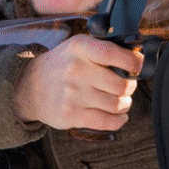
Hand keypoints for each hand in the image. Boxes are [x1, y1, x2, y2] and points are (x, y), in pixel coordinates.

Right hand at [13, 35, 141, 130]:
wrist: (30, 86)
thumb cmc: (61, 65)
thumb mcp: (77, 46)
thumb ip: (103, 48)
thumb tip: (137, 56)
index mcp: (79, 48)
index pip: (113, 54)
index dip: (133, 62)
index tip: (139, 65)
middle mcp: (76, 70)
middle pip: (121, 84)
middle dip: (130, 86)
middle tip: (127, 85)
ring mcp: (74, 95)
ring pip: (117, 104)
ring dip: (125, 104)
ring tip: (121, 100)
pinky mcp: (72, 115)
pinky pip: (107, 121)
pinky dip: (119, 120)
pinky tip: (119, 116)